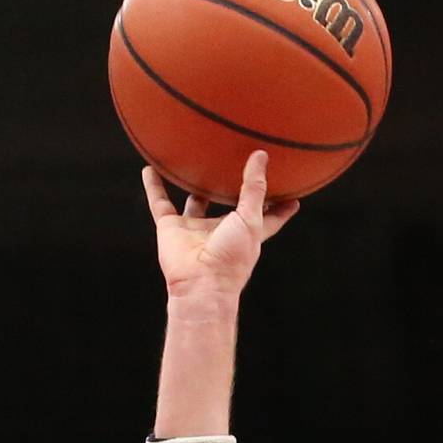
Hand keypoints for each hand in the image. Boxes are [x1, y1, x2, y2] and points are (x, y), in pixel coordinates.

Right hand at [143, 151, 298, 302]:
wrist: (200, 285)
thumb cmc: (231, 258)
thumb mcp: (251, 220)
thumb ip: (255, 189)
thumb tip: (260, 157)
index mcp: (245, 232)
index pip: (267, 216)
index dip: (280, 205)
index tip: (293, 191)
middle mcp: (220, 230)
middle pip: (228, 207)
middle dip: (233, 190)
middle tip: (239, 165)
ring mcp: (195, 229)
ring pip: (194, 202)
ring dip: (193, 186)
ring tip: (195, 162)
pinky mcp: (171, 229)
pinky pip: (160, 203)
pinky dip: (153, 187)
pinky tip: (150, 168)